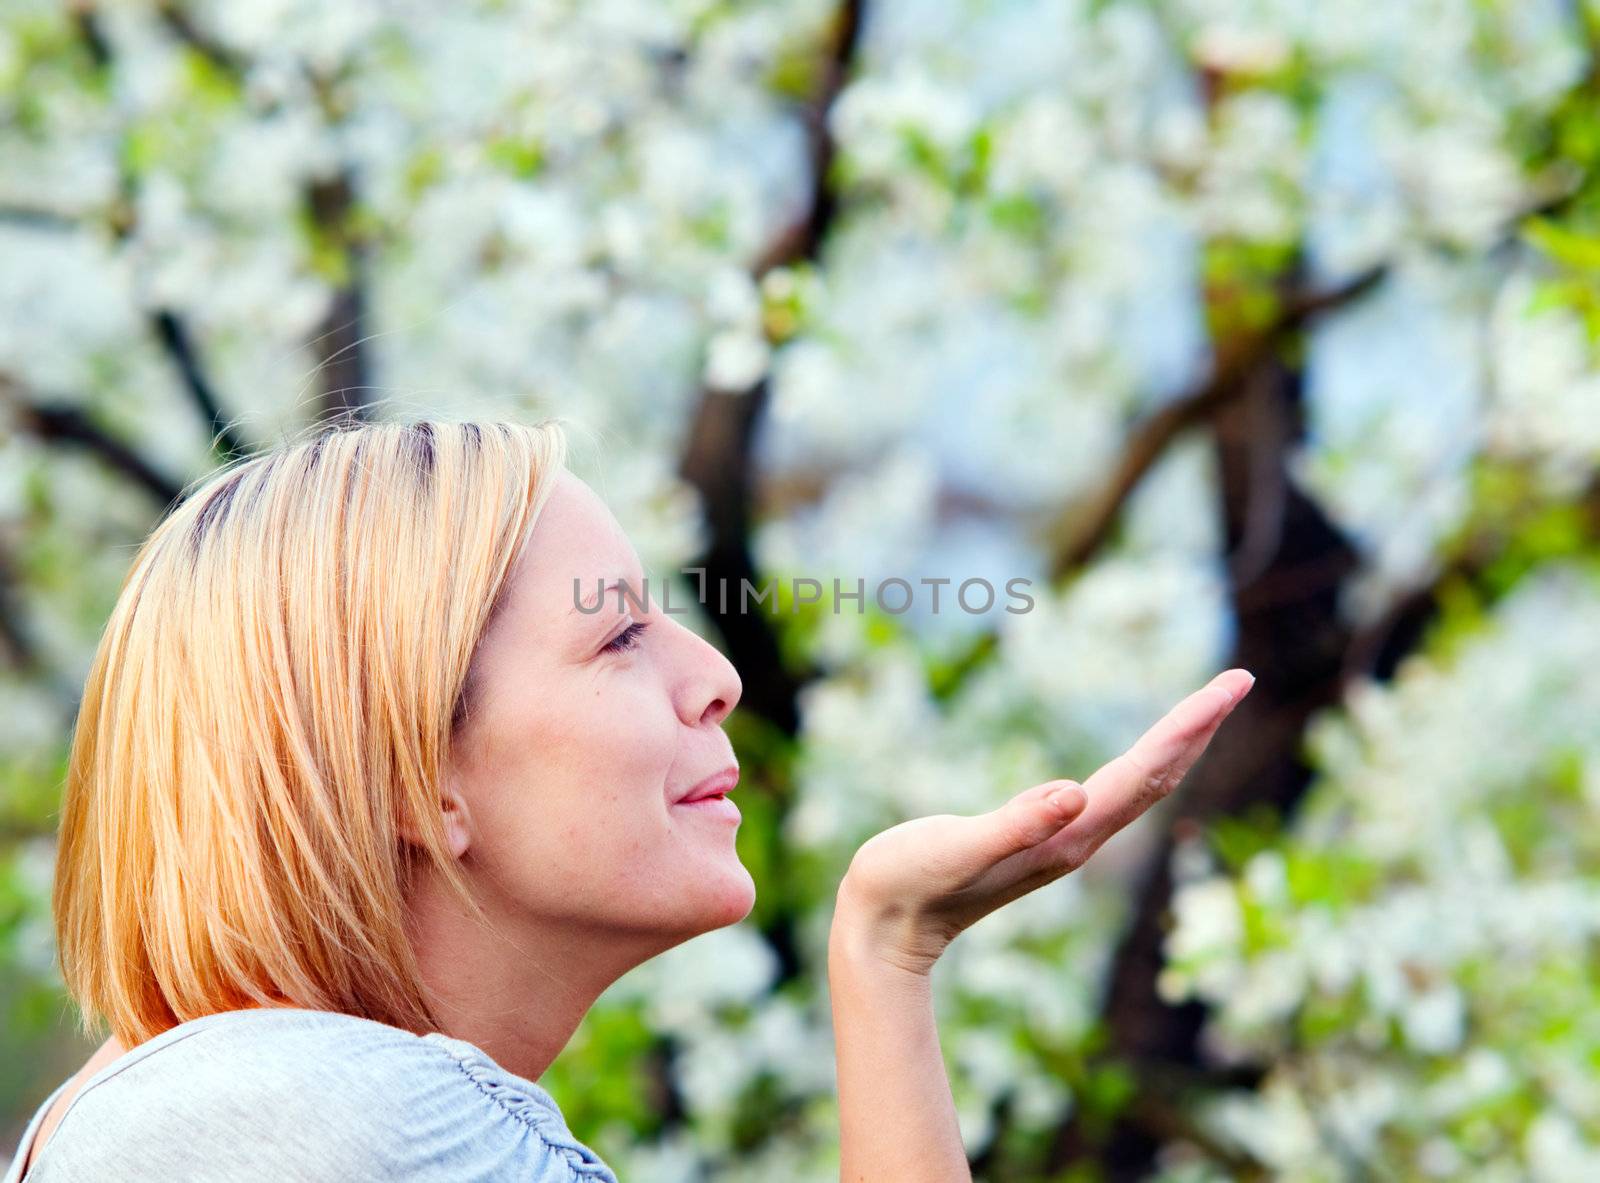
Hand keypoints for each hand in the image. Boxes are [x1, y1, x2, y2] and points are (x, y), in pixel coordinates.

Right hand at [831, 668, 1254, 975]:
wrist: (886, 931)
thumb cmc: (909, 883)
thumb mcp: (957, 847)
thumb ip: (1014, 824)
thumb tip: (1074, 795)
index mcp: (1064, 836)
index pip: (1143, 774)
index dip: (1188, 727)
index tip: (1230, 684)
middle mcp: (1074, 839)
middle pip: (1154, 778)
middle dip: (1197, 728)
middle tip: (1237, 679)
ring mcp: (1060, 841)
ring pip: (1137, 788)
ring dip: (1175, 746)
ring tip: (1206, 710)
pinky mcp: (1039, 839)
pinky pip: (1108, 794)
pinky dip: (1138, 765)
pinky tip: (1137, 760)